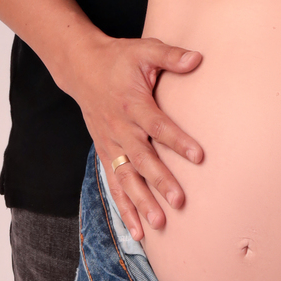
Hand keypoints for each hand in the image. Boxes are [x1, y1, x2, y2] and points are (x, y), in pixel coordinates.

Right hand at [56, 32, 203, 239]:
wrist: (81, 68)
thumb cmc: (119, 59)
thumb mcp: (144, 50)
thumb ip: (170, 56)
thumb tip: (197, 58)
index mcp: (132, 103)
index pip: (157, 125)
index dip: (177, 140)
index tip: (198, 156)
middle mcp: (119, 127)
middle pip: (141, 159)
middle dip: (160, 181)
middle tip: (180, 201)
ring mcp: (110, 143)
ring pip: (126, 178)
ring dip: (141, 202)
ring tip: (159, 224)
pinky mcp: (105, 153)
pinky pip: (114, 184)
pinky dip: (124, 208)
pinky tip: (136, 231)